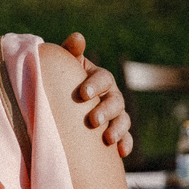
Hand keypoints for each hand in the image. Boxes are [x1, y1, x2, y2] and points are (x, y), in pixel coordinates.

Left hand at [64, 33, 134, 159]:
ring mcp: (115, 114)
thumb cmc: (62, 82)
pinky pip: (126, 138)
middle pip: (116, 101)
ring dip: (118, 128)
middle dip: (106, 111)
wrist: (62, 107)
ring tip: (107, 139)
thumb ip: (70, 52)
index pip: (103, 78)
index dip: (95, 85)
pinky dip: (126, 143)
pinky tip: (121, 152)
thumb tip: (78, 37)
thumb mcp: (65, 67)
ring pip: (123, 119)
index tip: (83, 94)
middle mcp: (111, 95)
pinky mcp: (116, 133)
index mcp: (99, 78)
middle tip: (93, 121)